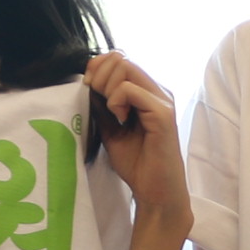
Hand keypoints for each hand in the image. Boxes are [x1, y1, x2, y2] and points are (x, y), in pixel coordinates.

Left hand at [83, 51, 185, 218]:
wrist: (155, 192)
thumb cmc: (136, 163)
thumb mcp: (110, 128)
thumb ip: (102, 105)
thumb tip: (86, 83)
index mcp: (147, 91)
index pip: (120, 58)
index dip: (98, 66)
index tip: (87, 87)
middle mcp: (157, 91)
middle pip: (121, 57)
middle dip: (100, 76)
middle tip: (97, 100)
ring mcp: (162, 100)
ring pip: (126, 66)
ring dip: (108, 87)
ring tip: (112, 112)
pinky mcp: (162, 114)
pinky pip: (131, 90)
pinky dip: (116, 101)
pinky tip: (120, 119)